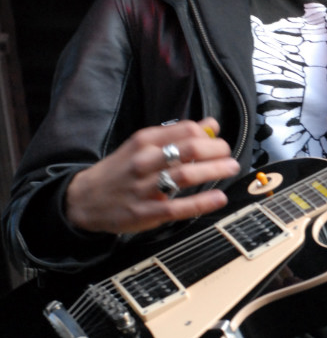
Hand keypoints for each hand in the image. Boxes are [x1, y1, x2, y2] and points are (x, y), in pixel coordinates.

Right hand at [65, 117, 239, 233]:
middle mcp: (144, 161)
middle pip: (189, 149)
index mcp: (144, 141)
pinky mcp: (146, 212)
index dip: (209, 135)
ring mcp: (145, 187)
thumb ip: (177, 135)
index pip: (185, 130)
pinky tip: (218, 198)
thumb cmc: (119, 171)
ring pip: (186, 175)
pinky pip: (178, 206)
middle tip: (229, 154)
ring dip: (215, 170)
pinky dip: (202, 202)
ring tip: (231, 168)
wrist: (84, 199)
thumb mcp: (143, 146)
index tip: (218, 141)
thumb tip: (211, 125)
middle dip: (217, 150)